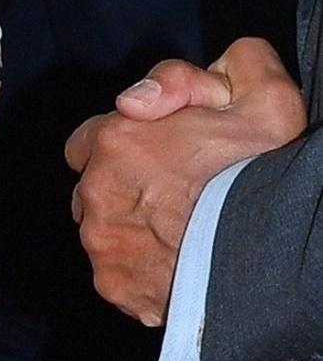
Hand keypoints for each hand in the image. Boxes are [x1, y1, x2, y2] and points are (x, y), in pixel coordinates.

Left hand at [66, 38, 305, 325]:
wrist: (270, 253)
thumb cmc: (263, 171)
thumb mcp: (259, 94)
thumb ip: (203, 73)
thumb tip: (146, 93)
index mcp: (115, 138)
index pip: (90, 138)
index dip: (128, 144)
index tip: (160, 156)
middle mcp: (94, 193)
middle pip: (96, 187)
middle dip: (127, 187)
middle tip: (177, 193)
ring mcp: (102, 246)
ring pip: (106, 232)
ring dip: (134, 228)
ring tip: (182, 230)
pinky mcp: (116, 287)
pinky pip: (120, 274)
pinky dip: (142, 269)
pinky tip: (180, 261)